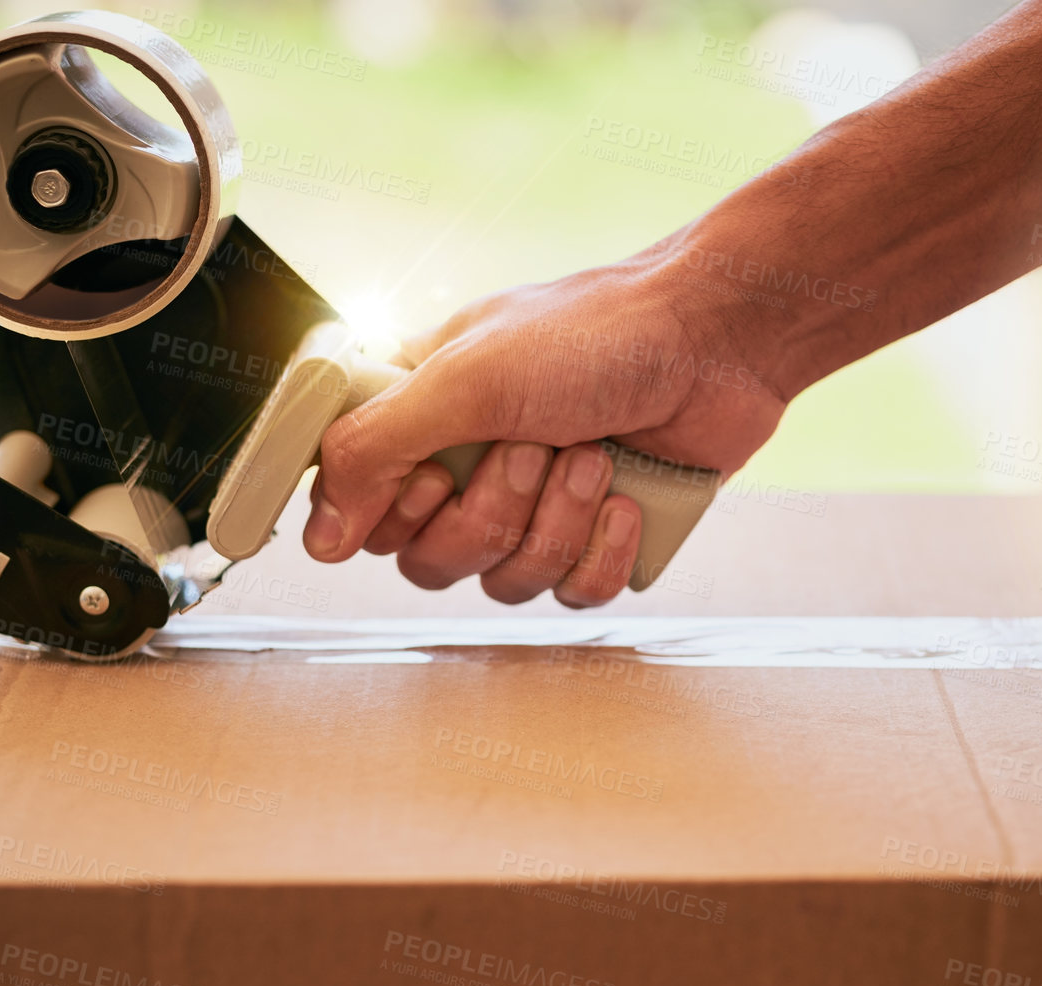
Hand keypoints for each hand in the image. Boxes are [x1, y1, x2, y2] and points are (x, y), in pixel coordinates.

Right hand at [302, 249, 790, 606]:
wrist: (720, 342)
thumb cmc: (597, 334)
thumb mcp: (465, 379)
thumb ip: (373, 451)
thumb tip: (320, 537)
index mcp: (422, 414)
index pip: (359, 502)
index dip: (388, 508)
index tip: (430, 477)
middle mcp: (469, 462)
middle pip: (428, 558)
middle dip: (490, 509)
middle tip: (533, 444)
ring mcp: (533, 504)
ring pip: (502, 581)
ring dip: (552, 521)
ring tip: (591, 454)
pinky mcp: (593, 536)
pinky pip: (571, 595)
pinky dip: (600, 550)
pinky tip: (625, 498)